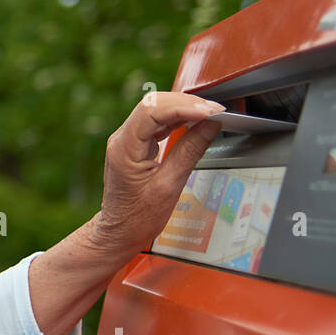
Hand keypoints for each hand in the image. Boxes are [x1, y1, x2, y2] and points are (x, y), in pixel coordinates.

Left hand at [94, 92, 224, 254]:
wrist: (120, 231)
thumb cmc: (138, 216)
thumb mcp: (170, 186)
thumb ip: (190, 151)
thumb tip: (210, 126)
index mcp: (124, 148)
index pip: (152, 111)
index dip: (183, 107)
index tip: (209, 111)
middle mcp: (122, 139)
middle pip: (153, 104)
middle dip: (186, 103)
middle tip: (215, 110)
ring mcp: (127, 140)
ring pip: (155, 109)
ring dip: (183, 108)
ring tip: (210, 113)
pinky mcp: (135, 144)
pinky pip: (156, 122)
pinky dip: (178, 118)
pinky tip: (195, 120)